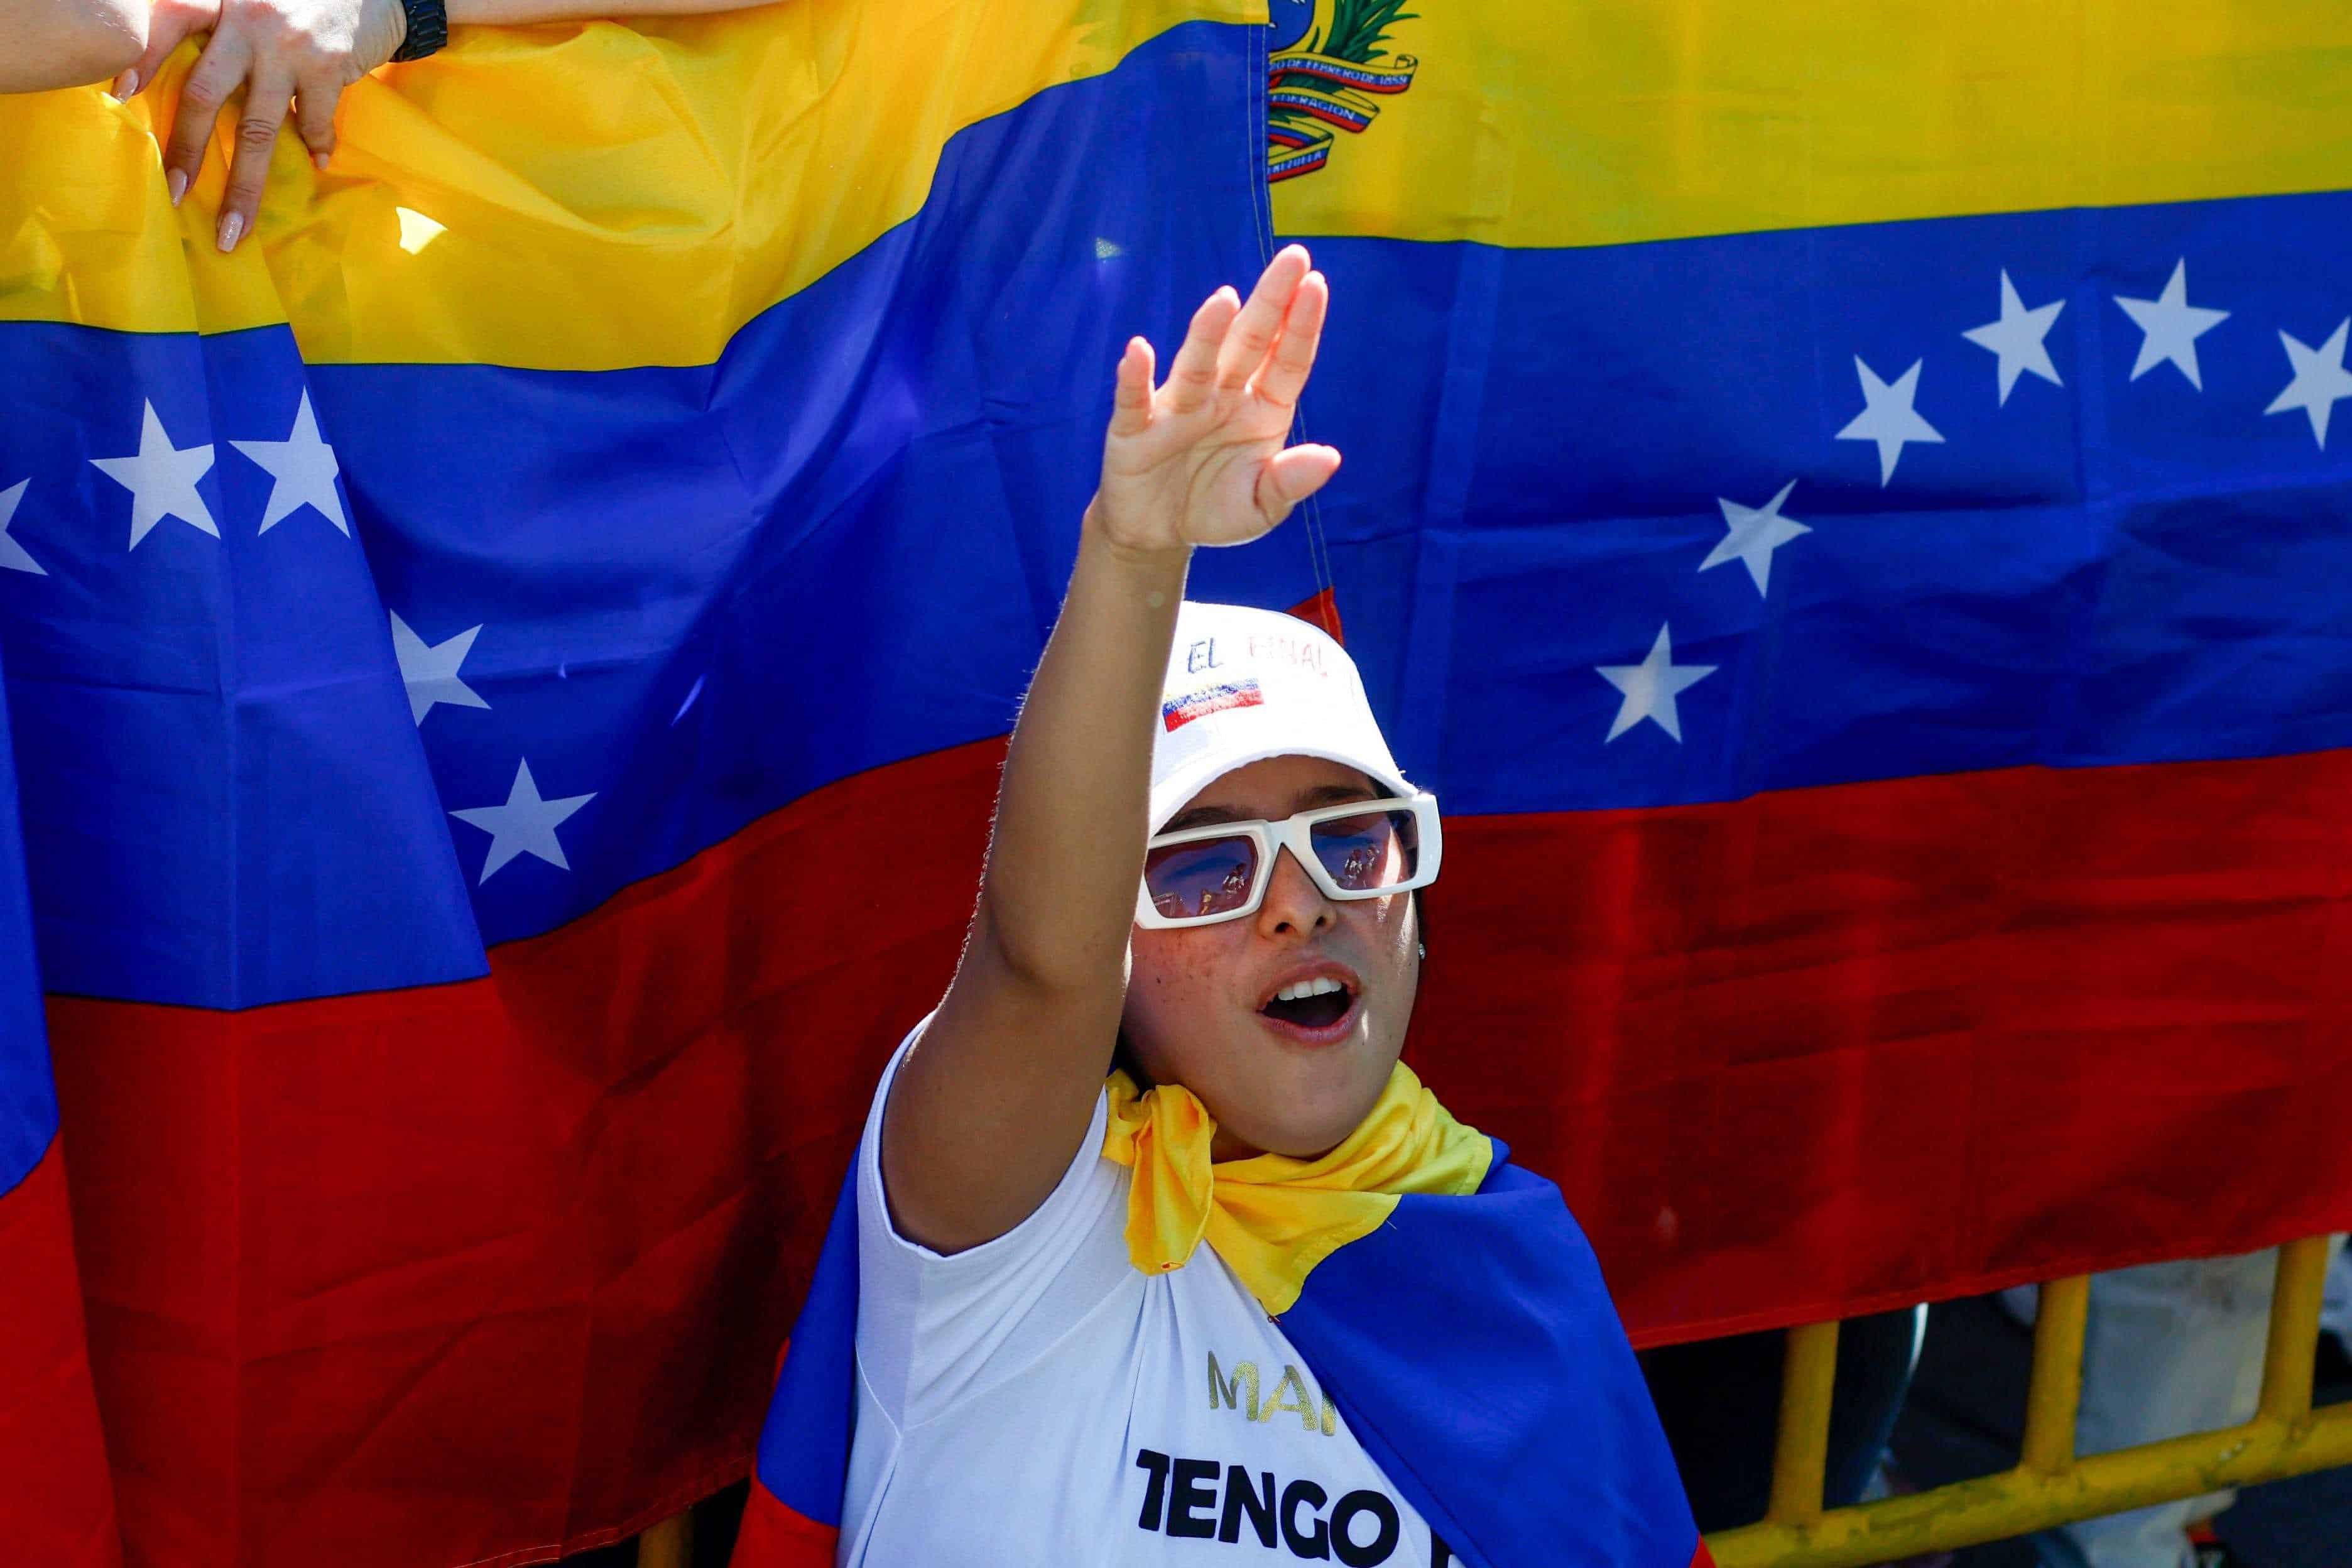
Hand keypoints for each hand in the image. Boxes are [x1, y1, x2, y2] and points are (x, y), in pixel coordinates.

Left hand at [114, 0, 408, 252]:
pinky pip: (313, 121)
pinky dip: (317, 145)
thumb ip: (220, 24)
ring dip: (245, 186)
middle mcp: (247, 21)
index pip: (171, 20)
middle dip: (187, 149)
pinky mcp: (328, 66)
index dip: (144, 56)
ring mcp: (288, 47)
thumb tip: (186, 83)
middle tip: (172, 193)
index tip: (119, 95)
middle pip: (205, 93)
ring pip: (257, 128)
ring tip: (234, 228)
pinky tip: (318, 161)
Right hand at [1091, 244, 1340, 558]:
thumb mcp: (1262, 506)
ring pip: (1197, 364)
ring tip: (1225, 299)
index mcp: (1262, 408)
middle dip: (1269, 301)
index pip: (1287, 360)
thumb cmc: (1215, 507)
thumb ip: (1291, 481)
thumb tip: (1330, 458)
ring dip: (1208, 333)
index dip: (1301, 325)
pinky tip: (1138, 351)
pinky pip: (1135, 401)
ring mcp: (1179, 408)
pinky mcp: (1135, 429)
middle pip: (1248, 343)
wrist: (1157, 532)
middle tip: (1293, 257)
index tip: (1316, 284)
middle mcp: (1223, 396)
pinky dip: (1135, 377)